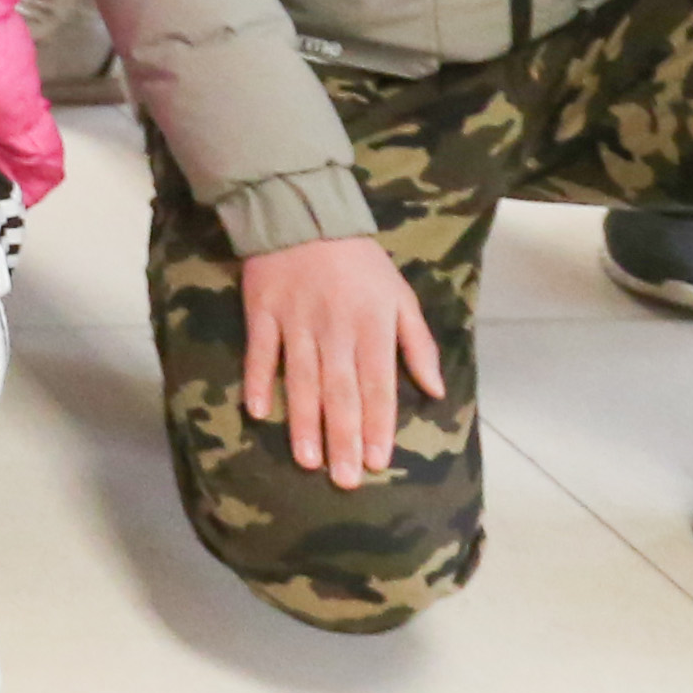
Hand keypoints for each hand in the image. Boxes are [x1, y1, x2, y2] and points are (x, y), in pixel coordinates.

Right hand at [238, 234, 443, 489]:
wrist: (304, 214)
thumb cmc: (359, 262)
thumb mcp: (400, 296)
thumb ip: (418, 344)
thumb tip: (435, 389)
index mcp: (372, 326)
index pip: (378, 385)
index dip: (379, 424)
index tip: (379, 461)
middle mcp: (335, 329)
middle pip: (341, 392)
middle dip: (344, 437)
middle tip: (345, 479)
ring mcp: (296, 322)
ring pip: (302, 380)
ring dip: (304, 422)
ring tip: (307, 460)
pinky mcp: (262, 312)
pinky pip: (260, 352)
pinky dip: (259, 380)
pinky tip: (257, 411)